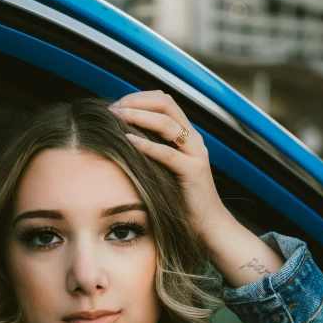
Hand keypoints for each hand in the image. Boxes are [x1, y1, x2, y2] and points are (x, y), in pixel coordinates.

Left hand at [109, 90, 225, 237]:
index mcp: (187, 135)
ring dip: (139, 117)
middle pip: (166, 104)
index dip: (139, 98)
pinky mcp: (194, 172)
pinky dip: (147, 145)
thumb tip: (122, 138)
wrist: (209, 224)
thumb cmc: (182, 198)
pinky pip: (169, 154)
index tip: (116, 106)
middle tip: (114, 109)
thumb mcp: (165, 168)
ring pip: (167, 124)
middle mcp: (193, 139)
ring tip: (117, 118)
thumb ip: (152, 151)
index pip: (164, 101)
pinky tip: (129, 141)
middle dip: (137, 102)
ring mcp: (196, 154)